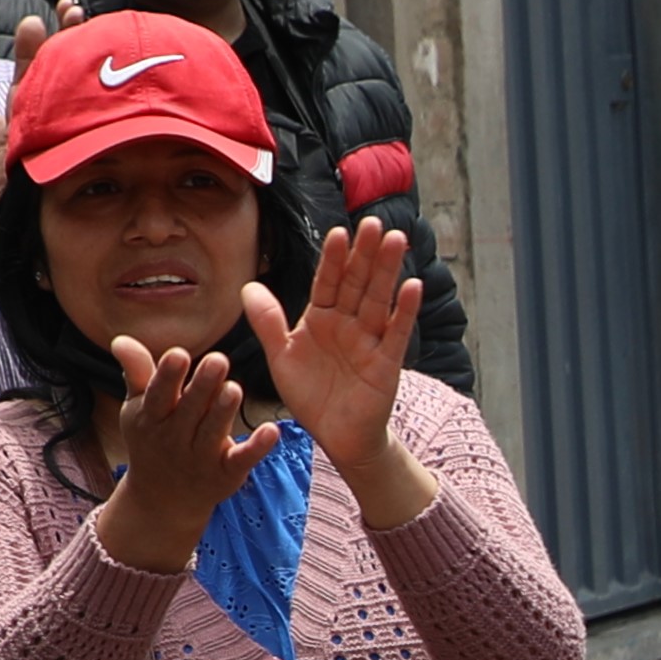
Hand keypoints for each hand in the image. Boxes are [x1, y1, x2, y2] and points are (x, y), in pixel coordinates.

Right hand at [92, 333, 276, 567]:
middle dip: (203, 387)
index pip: (158, 395)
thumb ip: (138, 373)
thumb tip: (120, 338)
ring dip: (223, 412)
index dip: (167, 376)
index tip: (178, 354)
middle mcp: (174, 438)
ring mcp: (200, 458)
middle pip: (189, 410)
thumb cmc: (152, 439)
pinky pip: (241, 460)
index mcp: (152, 418)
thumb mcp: (140, 408)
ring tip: (234, 389)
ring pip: (212, 432)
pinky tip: (271, 430)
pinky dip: (257, 448)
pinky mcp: (226, 473)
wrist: (162, 499)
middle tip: (219, 360)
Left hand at [257, 217, 426, 484]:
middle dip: (365, 253)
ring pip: (379, 300)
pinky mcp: (387, 363)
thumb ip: (268, 323)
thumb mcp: (282, 357)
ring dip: (388, 270)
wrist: (337, 436)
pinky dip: (405, 311)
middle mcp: (349, 324)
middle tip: (374, 223)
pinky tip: (413, 286)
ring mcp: (370, 341)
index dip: (334, 259)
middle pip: (358, 283)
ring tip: (397, 240)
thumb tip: (247, 287)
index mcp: (322, 319)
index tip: (338, 233)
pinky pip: (397, 333)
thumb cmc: (311, 395)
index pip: (329, 282)